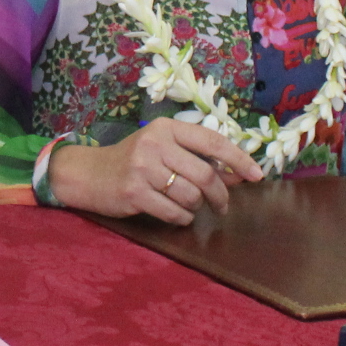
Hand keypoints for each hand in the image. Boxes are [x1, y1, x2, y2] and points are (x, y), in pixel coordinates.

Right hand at [48, 119, 262, 224]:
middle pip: (205, 175)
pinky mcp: (134, 192)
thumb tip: (237, 175)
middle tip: (222, 207)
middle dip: (220, 195)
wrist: (89, 174)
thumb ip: (198, 159)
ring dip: (196, 207)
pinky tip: (176, 215)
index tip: (256, 175)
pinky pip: (174, 212)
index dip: (238, 159)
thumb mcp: (163, 150)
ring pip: (191, 196)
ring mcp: (143, 168)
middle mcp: (155, 144)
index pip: (212, 142)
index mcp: (166, 128)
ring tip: (189, 207)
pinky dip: (181, 218)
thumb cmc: (133, 161)